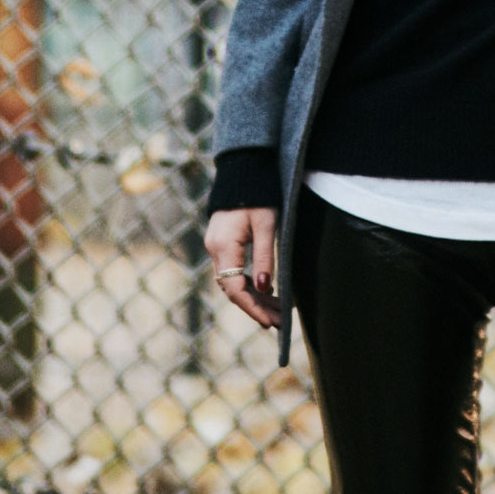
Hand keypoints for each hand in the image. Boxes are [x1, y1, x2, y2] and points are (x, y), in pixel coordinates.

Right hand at [203, 205, 278, 329]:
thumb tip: (262, 288)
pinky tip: (267, 291)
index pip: (234, 288)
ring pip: (232, 282)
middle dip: (256, 307)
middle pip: (232, 289)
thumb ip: (264, 257)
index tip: (271, 322)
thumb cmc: (259, 196)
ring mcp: (216, 247)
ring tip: (278, 311)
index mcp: (224, 246)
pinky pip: (233, 271)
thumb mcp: (267, 226)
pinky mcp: (221, 243)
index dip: (252, 308)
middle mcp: (215, 249)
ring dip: (254, 297)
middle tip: (280, 322)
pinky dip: (248, 284)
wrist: (243, 171)